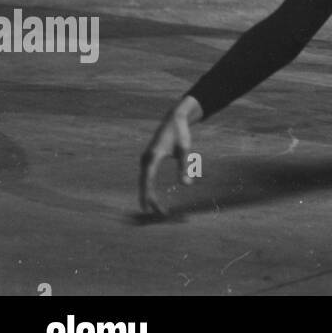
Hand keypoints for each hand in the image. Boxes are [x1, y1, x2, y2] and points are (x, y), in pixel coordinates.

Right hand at [139, 97, 200, 215]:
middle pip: (145, 183)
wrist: (174, 119)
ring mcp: (146, 160)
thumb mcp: (184, 150)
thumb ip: (184, 167)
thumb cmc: (180, 133)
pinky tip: (152, 197)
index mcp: (153, 157)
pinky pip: (147, 177)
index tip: (150, 209)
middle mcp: (146, 159)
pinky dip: (149, 188)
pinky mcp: (149, 160)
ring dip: (149, 195)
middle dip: (150, 199)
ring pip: (145, 181)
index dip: (148, 196)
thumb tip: (187, 185)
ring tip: (157, 209)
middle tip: (161, 213)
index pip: (148, 181)